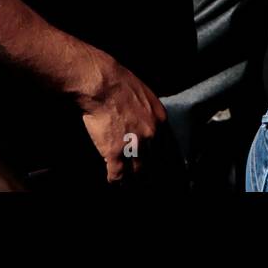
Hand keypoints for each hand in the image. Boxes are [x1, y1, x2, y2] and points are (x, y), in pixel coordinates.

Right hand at [77, 57, 168, 181]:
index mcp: (160, 120)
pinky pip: (118, 174)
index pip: (165, 147)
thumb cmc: (119, 82)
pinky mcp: (115, 153)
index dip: (160, 158)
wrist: (101, 84)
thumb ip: (148, 113)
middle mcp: (151, 135)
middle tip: (145, 181)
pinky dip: (115, 180)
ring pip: (137, 172)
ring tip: (128, 185)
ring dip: (132, 180)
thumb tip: (145, 123)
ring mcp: (134, 145)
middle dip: (148, 173)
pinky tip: (113, 181)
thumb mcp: (144, 95)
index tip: (157, 166)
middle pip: (153, 162)